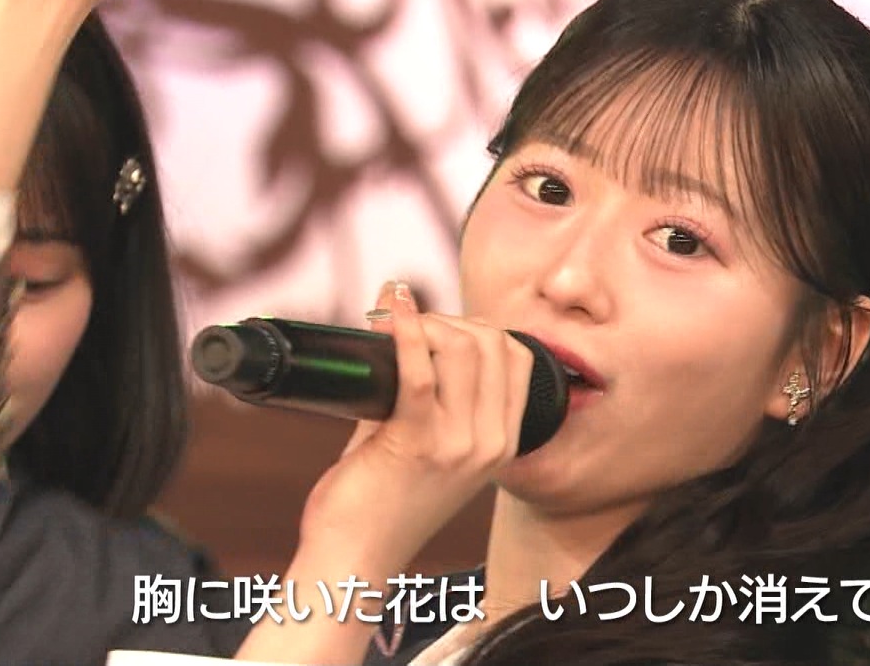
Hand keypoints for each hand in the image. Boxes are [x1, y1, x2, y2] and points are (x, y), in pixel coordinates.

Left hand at [299, 282, 533, 561]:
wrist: (354, 559)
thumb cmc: (378, 504)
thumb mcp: (425, 447)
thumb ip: (424, 395)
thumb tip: (400, 327)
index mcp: (502, 443)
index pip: (516, 357)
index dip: (479, 327)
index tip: (440, 325)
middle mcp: (490, 442)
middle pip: (491, 343)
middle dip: (449, 319)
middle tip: (408, 323)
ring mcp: (459, 444)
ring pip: (460, 348)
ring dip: (425, 323)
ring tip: (391, 323)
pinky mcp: (417, 443)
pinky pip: (418, 370)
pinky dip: (403, 330)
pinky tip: (388, 310)